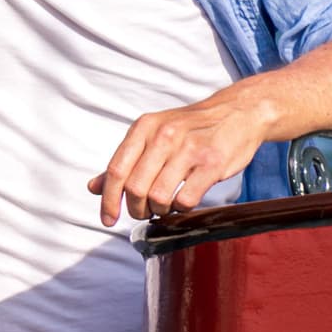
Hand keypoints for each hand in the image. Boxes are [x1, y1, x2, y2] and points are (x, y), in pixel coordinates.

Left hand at [88, 83, 276, 224]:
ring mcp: (189, 149)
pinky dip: (180, 208)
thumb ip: (125, 161)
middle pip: (135, 188)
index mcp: (144, 127)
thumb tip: (93, 187)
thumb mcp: (153, 134)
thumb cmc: (191, 128)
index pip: (117, 171)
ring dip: (159, 210)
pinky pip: (186, 200)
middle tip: (144, 211)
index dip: (109, 200)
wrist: (238, 112)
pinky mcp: (212, 164)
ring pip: (159, 197)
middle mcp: (164, 136)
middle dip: (136, 208)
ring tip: (164, 206)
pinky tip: (184, 202)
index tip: (107, 220)